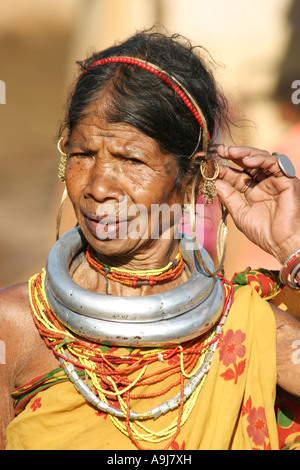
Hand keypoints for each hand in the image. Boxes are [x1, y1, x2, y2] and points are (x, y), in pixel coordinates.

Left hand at [215, 145, 299, 263]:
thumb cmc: (263, 232)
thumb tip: (215, 182)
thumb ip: (229, 197)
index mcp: (253, 191)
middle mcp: (265, 183)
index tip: (211, 164)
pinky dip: (261, 159)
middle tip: (219, 150)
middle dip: (234, 155)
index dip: (224, 169)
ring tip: (230, 152)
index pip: (237, 175)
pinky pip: (275, 163)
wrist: (281, 243)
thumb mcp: (240, 213)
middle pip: (249, 163)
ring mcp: (276, 180)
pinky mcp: (288, 180)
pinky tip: (247, 161)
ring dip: (245, 153)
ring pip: (262, 158)